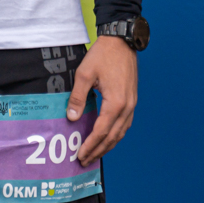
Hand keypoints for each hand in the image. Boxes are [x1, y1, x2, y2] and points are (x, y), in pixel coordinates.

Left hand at [67, 35, 137, 166]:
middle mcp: (127, 107)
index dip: (90, 145)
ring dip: (108, 145)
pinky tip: (107, 138)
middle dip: (98, 151)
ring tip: (95, 154)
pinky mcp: (131, 100)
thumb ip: (77, 97)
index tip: (80, 155)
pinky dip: (116, 135)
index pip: (101, 131)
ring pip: (121, 132)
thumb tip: (72, 118)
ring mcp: (131, 104)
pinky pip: (125, 124)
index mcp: (115, 103)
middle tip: (85, 161)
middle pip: (113, 137)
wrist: (122, 41)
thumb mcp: (84, 74)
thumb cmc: (103, 55)